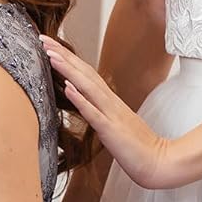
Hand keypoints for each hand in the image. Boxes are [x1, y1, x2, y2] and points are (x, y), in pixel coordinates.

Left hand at [41, 37, 177, 189]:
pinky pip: (94, 113)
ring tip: (51, 55)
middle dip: (63, 55)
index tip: (50, 45)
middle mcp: (110, 103)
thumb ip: (101, 111)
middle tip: (43, 38)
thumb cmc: (137, 148)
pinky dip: (80, 99)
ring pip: (87, 87)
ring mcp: (111, 115)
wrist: (159, 163)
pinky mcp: (111, 131)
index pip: (86, 74)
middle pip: (84, 73)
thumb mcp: (115, 125)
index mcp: (110, 102)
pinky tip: (67, 87)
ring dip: (68, 69)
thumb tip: (82, 101)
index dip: (68, 58)